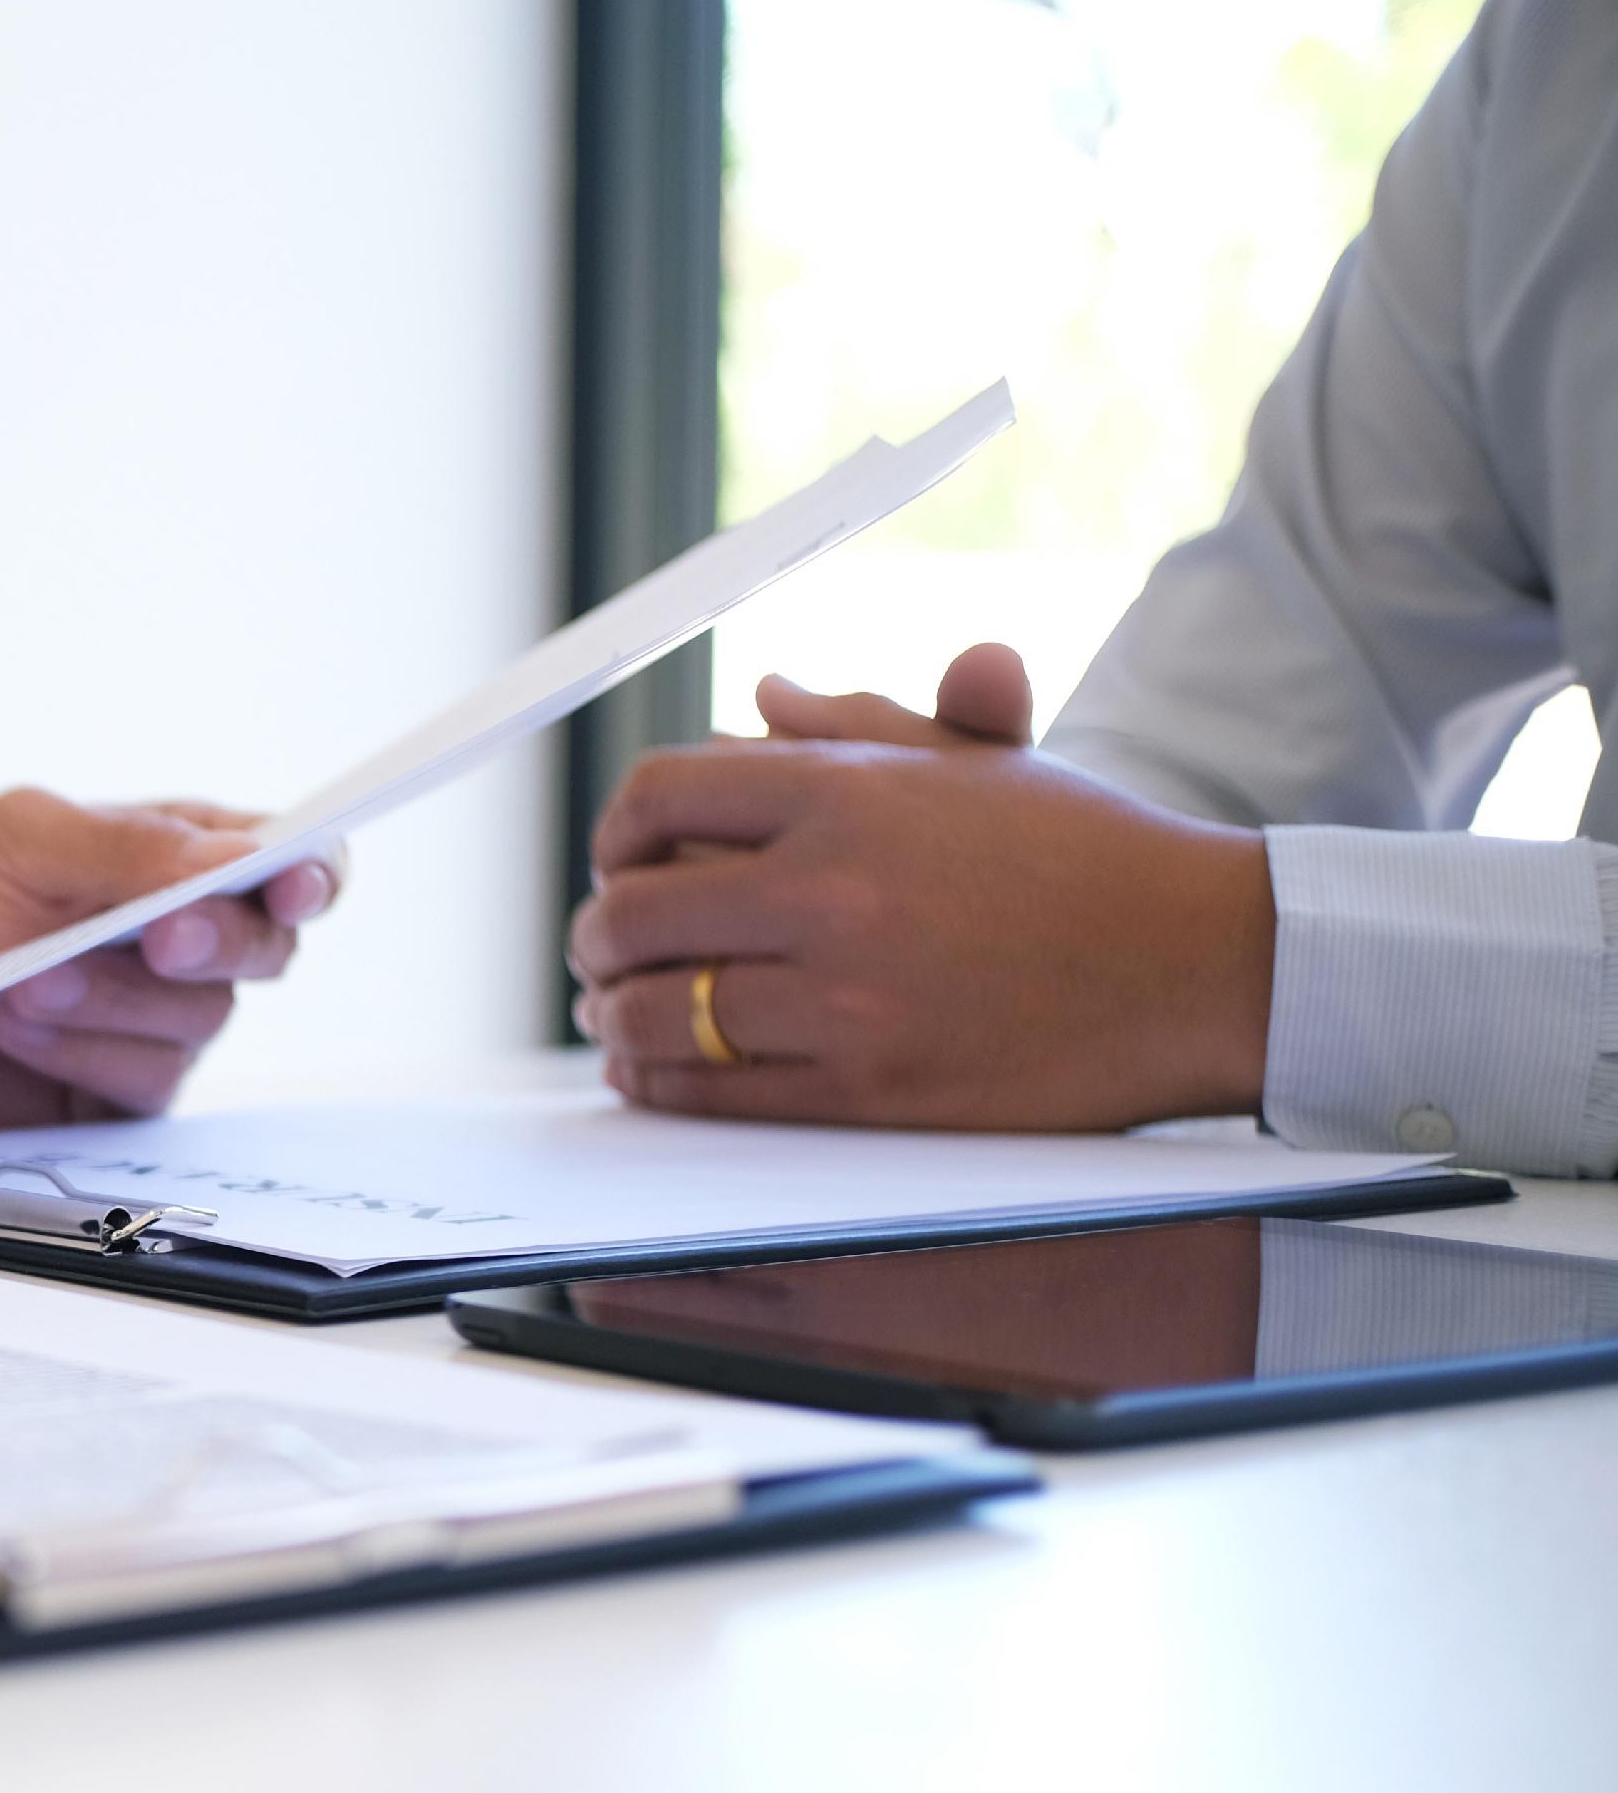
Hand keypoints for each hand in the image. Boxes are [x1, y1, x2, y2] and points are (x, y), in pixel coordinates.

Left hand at [0, 788, 343, 1132]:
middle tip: (157, 936)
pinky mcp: (106, 1095)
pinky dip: (81, 1054)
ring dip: (114, 1002)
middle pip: (264, 949)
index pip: (283, 860)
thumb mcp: (17, 838)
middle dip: (214, 944)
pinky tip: (18, 1030)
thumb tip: (240, 859)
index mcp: (170, 855)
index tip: (295, 883)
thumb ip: (128, 846)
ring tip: (22, 984)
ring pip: (199, 1024)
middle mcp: (175, 941)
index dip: (311, 873)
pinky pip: (140, 1085)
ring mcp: (146, 1022)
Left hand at [566, 645, 1276, 1129]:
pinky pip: (708, 1093)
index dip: (613, 834)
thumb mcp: (978, 764)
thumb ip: (859, 728)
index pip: (659, 795)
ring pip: (655, 1012)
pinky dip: (656, 1086)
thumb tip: (763, 698)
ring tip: (614, 1014)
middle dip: (595, 937)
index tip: (615, 862)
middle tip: (598, 951)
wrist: (1198, 963)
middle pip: (632, 912)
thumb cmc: (1088, 857)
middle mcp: (834, 888)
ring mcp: (846, 995)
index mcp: (849, 792)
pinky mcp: (867, 1090)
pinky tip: (652, 1072)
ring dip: (612, 1017)